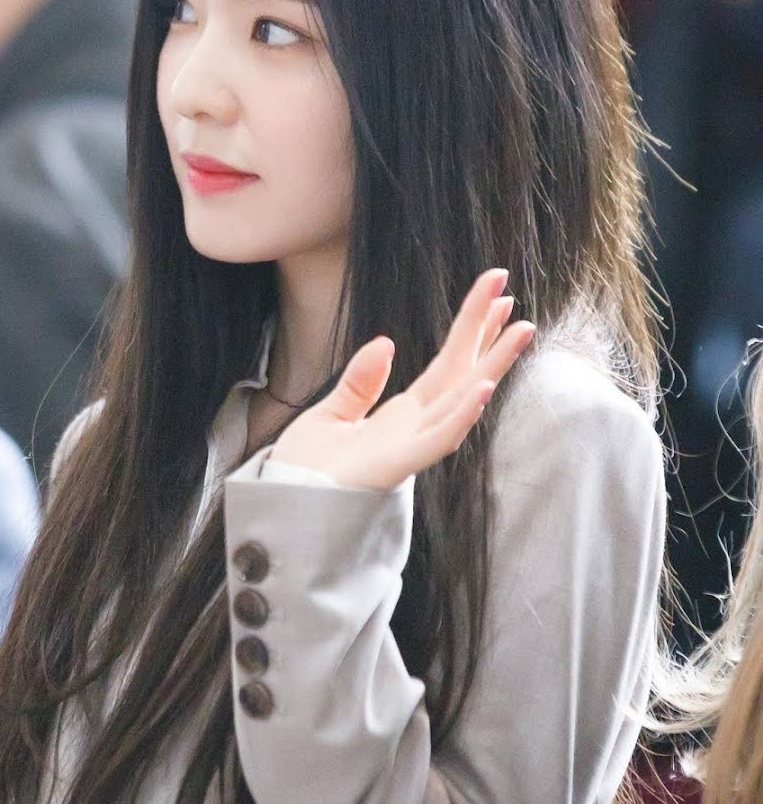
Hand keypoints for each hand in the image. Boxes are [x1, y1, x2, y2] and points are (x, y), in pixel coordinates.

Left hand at [269, 269, 535, 489]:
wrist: (283, 510)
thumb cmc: (306, 473)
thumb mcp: (330, 415)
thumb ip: (360, 383)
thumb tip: (385, 342)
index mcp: (403, 414)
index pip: (447, 363)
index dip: (471, 328)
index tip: (494, 293)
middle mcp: (416, 427)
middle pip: (462, 373)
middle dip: (489, 335)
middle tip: (514, 296)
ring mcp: (411, 446)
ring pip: (463, 399)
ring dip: (494, 365)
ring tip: (521, 331)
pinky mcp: (397, 466)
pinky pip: (439, 438)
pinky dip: (463, 413)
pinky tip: (484, 385)